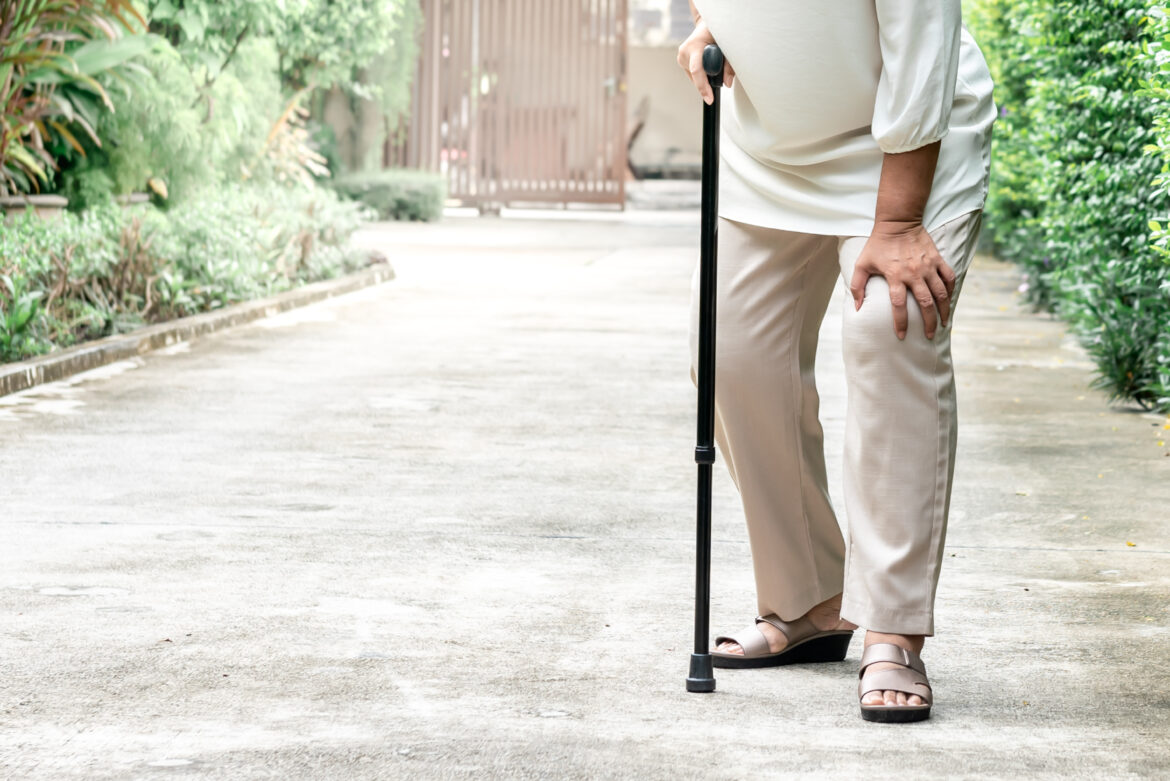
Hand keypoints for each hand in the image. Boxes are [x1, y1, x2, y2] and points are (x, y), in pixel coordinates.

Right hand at [676, 20, 734, 104]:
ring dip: (706, 75)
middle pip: (696, 76)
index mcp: (694, 45)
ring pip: (695, 77)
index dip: (703, 86)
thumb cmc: (717, 31)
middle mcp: (684, 52)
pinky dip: (702, 73)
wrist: (706, 24)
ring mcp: (681, 57)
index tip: (710, 99)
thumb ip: (729, 64)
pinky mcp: (681, 61)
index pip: (697, 70)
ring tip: (712, 59)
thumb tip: (727, 83)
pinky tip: (706, 63)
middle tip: (719, 68)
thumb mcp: (726, 44)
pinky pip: (694, 74)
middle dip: (708, 80)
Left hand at [850, 220, 955, 340]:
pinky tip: (949, 301)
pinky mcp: (937, 259)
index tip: (902, 336)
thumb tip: (857, 308)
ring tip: (944, 323)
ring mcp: (928, 266)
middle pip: (925, 303)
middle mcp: (914, 273)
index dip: (901, 323)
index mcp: (895, 276)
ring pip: (941, 293)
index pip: (898, 305)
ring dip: (943, 310)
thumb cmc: (877, 245)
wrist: (898, 222)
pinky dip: (951, 290)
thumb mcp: (862, 264)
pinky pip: (949, 277)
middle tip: (929, 336)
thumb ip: (857, 286)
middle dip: (929, 322)